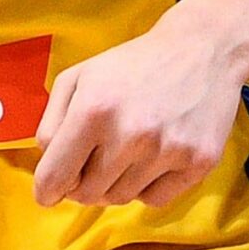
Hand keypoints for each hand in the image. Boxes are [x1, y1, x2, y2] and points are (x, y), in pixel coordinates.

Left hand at [32, 18, 244, 207]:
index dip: (46, 191)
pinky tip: (150, 159)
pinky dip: (145, 188)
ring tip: (123, 154)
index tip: (47, 194)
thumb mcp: (79, 77)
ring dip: (113, 184)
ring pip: (120, 199)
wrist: (202, 50)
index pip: (56, 175)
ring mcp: (167, 151)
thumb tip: (47, 167)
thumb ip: (51, 122)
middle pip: (87, 193)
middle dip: (81, 184)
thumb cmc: (132, 65)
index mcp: (93, 109)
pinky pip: (154, 199)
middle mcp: (130, 134)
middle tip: (90, 164)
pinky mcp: (197, 162)